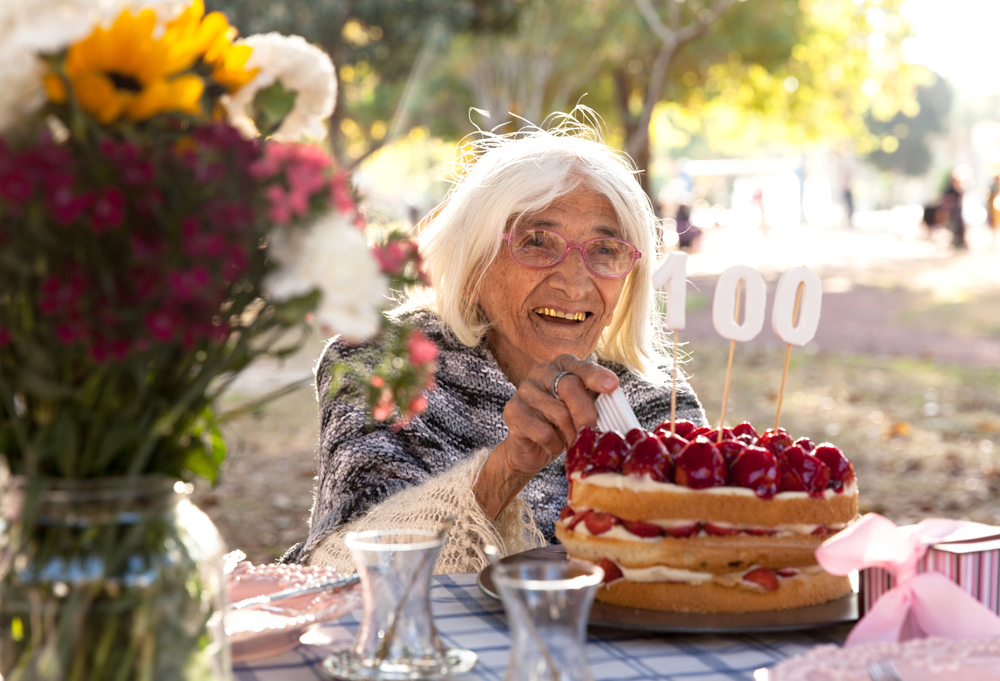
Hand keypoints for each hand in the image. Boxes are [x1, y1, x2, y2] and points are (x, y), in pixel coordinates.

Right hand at [474, 355, 618, 518]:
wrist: (532, 449)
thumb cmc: (563, 425)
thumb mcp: (583, 409)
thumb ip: (596, 400)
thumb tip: (614, 396)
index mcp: (562, 365)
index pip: (580, 366)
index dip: (596, 376)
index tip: (612, 386)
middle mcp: (541, 371)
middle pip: (570, 386)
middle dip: (587, 414)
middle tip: (593, 432)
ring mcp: (524, 390)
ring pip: (558, 413)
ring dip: (571, 435)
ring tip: (570, 441)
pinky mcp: (512, 411)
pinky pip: (542, 431)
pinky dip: (554, 445)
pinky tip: (552, 445)